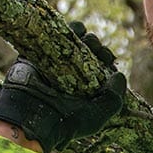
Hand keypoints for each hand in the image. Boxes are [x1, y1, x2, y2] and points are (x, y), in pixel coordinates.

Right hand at [0, 22, 126, 152]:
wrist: (32, 119)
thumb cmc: (65, 123)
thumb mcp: (96, 117)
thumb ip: (113, 99)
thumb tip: (119, 75)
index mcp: (84, 87)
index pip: (99, 65)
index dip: (106, 59)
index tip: (109, 59)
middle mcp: (70, 74)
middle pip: (88, 50)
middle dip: (97, 47)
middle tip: (99, 51)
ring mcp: (55, 62)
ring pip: (74, 39)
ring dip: (84, 37)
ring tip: (88, 41)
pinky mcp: (40, 54)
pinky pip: (56, 34)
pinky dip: (68, 30)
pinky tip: (76, 32)